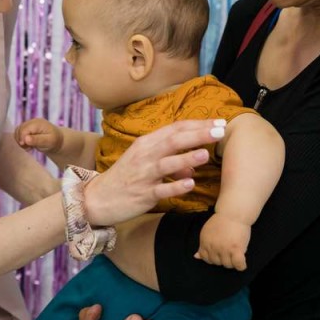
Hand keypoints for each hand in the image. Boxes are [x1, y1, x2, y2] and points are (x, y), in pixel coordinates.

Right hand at [15, 118, 63, 153]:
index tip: (26, 147)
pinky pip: (19, 133)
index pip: (24, 129)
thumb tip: (26, 139)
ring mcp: (29, 124)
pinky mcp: (27, 128)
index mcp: (38, 123)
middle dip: (21, 140)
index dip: (22, 138)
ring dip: (20, 141)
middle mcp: (33, 121)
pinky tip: (28, 145)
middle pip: (19, 130)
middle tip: (28, 148)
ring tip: (28, 147)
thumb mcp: (48, 142)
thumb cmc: (54, 141)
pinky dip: (21, 140)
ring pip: (17, 131)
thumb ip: (37, 140)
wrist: (58, 140)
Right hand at [83, 119, 225, 226]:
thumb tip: (193, 164)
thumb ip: (170, 158)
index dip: (198, 124)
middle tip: (220, 130)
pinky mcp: (143, 194)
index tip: (219, 122)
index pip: (175, 128)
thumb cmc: (126, 177)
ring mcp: (144, 175)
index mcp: (146, 143)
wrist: (98, 198)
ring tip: (205, 154)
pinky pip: (162, 189)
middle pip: (174, 140)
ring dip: (187, 158)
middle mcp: (145, 156)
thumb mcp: (145, 161)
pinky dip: (176, 186)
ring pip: (167, 164)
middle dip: (198, 134)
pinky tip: (190, 184)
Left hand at [195, 213, 250, 269]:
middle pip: (217, 263)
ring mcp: (224, 248)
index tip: (219, 253)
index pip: (206, 259)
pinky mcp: (236, 249)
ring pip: (228, 265)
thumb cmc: (222, 222)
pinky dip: (241, 266)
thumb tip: (196, 257)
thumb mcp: (207, 232)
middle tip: (229, 251)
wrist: (234, 213)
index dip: (213, 257)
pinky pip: (238, 264)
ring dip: (232, 262)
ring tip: (236, 253)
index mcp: (205, 242)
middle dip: (223, 259)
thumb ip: (202, 246)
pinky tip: (241, 262)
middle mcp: (213, 247)